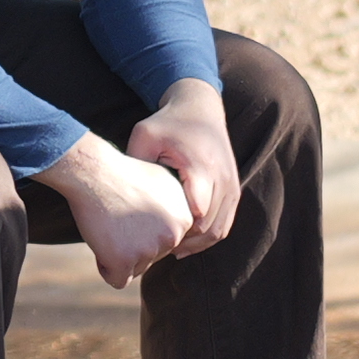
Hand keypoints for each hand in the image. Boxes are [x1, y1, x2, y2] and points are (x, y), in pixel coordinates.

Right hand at [38, 134, 193, 283]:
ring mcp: (150, 249)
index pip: (167, 243)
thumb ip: (174, 211)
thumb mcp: (163, 185)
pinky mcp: (125, 260)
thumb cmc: (123, 173)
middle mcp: (172, 236)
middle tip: (117, 218)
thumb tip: (179, 230)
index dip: (144, 231)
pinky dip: (106, 267)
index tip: (132, 211)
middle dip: (132, 245)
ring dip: (119, 254)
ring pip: (135, 268)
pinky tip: (101, 242)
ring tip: (109, 225)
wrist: (94, 171)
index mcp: (185, 219)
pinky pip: (117, 280)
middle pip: (152, 257)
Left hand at [123, 87, 238, 248]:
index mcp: (200, 167)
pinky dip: (206, 238)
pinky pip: (224, 225)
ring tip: (171, 250)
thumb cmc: (167, 123)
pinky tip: (185, 244)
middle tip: (156, 250)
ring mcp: (231, 186)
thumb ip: (136, 163)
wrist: (200, 108)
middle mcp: (222, 179)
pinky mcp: (234, 191)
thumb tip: (125, 198)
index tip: (153, 236)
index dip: (175, 232)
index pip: (195, 215)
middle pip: (206, 227)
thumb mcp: (144, 135)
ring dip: (196, 244)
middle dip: (183, 242)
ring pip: (218, 231)